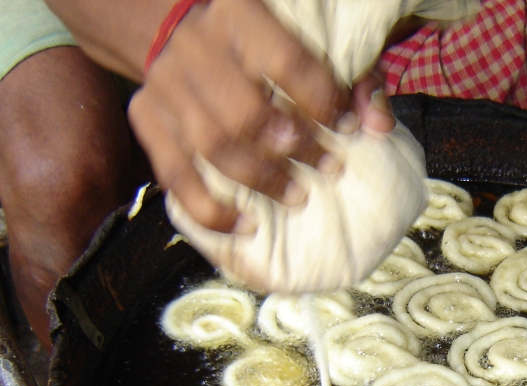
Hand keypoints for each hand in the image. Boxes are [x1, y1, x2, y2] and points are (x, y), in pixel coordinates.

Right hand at [129, 0, 356, 231]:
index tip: (347, 128)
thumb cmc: (261, 45)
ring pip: (212, 145)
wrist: (176, 26)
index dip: (322, 101)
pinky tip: (244, 224)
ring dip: (261, 179)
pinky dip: (210, 208)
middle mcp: (197, 46)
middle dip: (294, 147)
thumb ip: (354, 79)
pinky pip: (175, 175)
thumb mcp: (312, 43)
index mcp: (240, 15)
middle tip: (328, 168)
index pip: (286, 62)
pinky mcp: (149, 121)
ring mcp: (166, 85)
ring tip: (296, 197)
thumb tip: (378, 126)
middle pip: (245, 111)